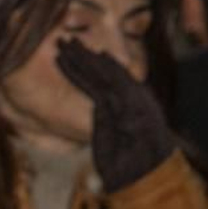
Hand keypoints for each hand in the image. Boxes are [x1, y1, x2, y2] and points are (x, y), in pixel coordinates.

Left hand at [55, 38, 173, 192]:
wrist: (144, 169)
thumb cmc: (138, 165)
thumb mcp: (130, 145)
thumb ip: (122, 131)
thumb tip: (117, 130)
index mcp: (139, 103)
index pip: (117, 79)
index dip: (100, 66)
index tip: (89, 54)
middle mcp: (133, 95)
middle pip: (106, 70)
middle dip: (86, 54)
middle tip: (69, 39)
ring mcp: (123, 97)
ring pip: (97, 71)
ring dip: (79, 56)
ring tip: (63, 42)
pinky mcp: (110, 104)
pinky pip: (90, 82)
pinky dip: (77, 70)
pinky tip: (66, 58)